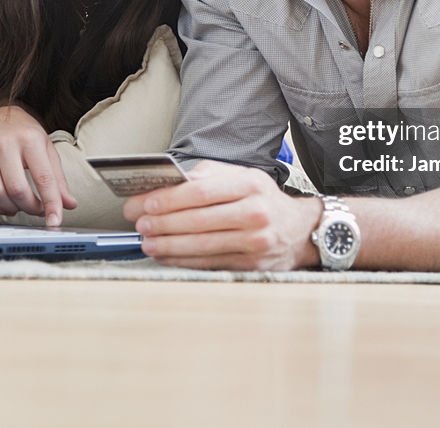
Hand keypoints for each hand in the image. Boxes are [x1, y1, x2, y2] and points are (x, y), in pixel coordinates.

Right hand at [0, 105, 77, 226]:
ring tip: (21, 205)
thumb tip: (68, 203)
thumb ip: (57, 178)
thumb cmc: (23, 130)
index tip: (55, 220)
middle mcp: (5, 145)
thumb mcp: (46, 148)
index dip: (50, 203)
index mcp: (30, 140)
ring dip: (12, 208)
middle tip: (37, 209)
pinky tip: (4, 203)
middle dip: (30, 207)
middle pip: (18, 189)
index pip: (43, 178)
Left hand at [122, 161, 322, 269]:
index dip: (167, 199)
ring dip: (168, 245)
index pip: (200, 191)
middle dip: (162, 223)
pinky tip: (165, 256)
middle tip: (139, 223)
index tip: (143, 203)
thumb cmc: (263, 199)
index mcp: (250, 185)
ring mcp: (254, 242)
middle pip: (198, 219)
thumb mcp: (244, 176)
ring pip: (201, 245)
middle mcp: (255, 213)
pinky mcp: (250, 265)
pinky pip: (209, 262)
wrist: (300, 230)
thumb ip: (209, 175)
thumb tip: (169, 182)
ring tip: (146, 242)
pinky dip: (183, 260)